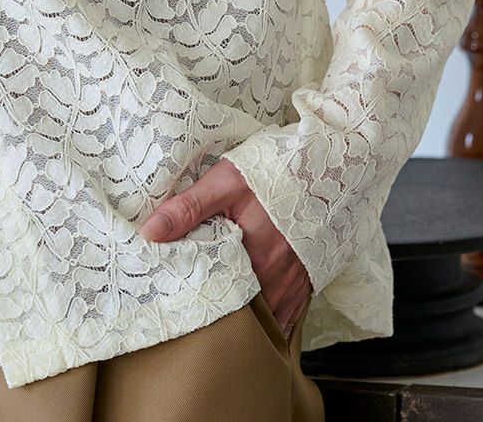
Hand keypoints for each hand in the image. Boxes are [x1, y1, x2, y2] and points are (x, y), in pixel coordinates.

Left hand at [138, 158, 312, 337]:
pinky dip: (269, 316)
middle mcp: (275, 278)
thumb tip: (150, 233)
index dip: (193, 302)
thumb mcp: (226, 182)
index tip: (172, 303)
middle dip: (218, 316)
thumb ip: (188, 208)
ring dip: (244, 317)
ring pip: (263, 317)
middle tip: (191, 316)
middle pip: (239, 312)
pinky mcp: (309, 280)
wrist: (332, 165)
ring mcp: (295, 283)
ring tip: (218, 318)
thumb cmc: (276, 172)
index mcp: (250, 257)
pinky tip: (253, 312)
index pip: (213, 297)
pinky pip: (286, 313)